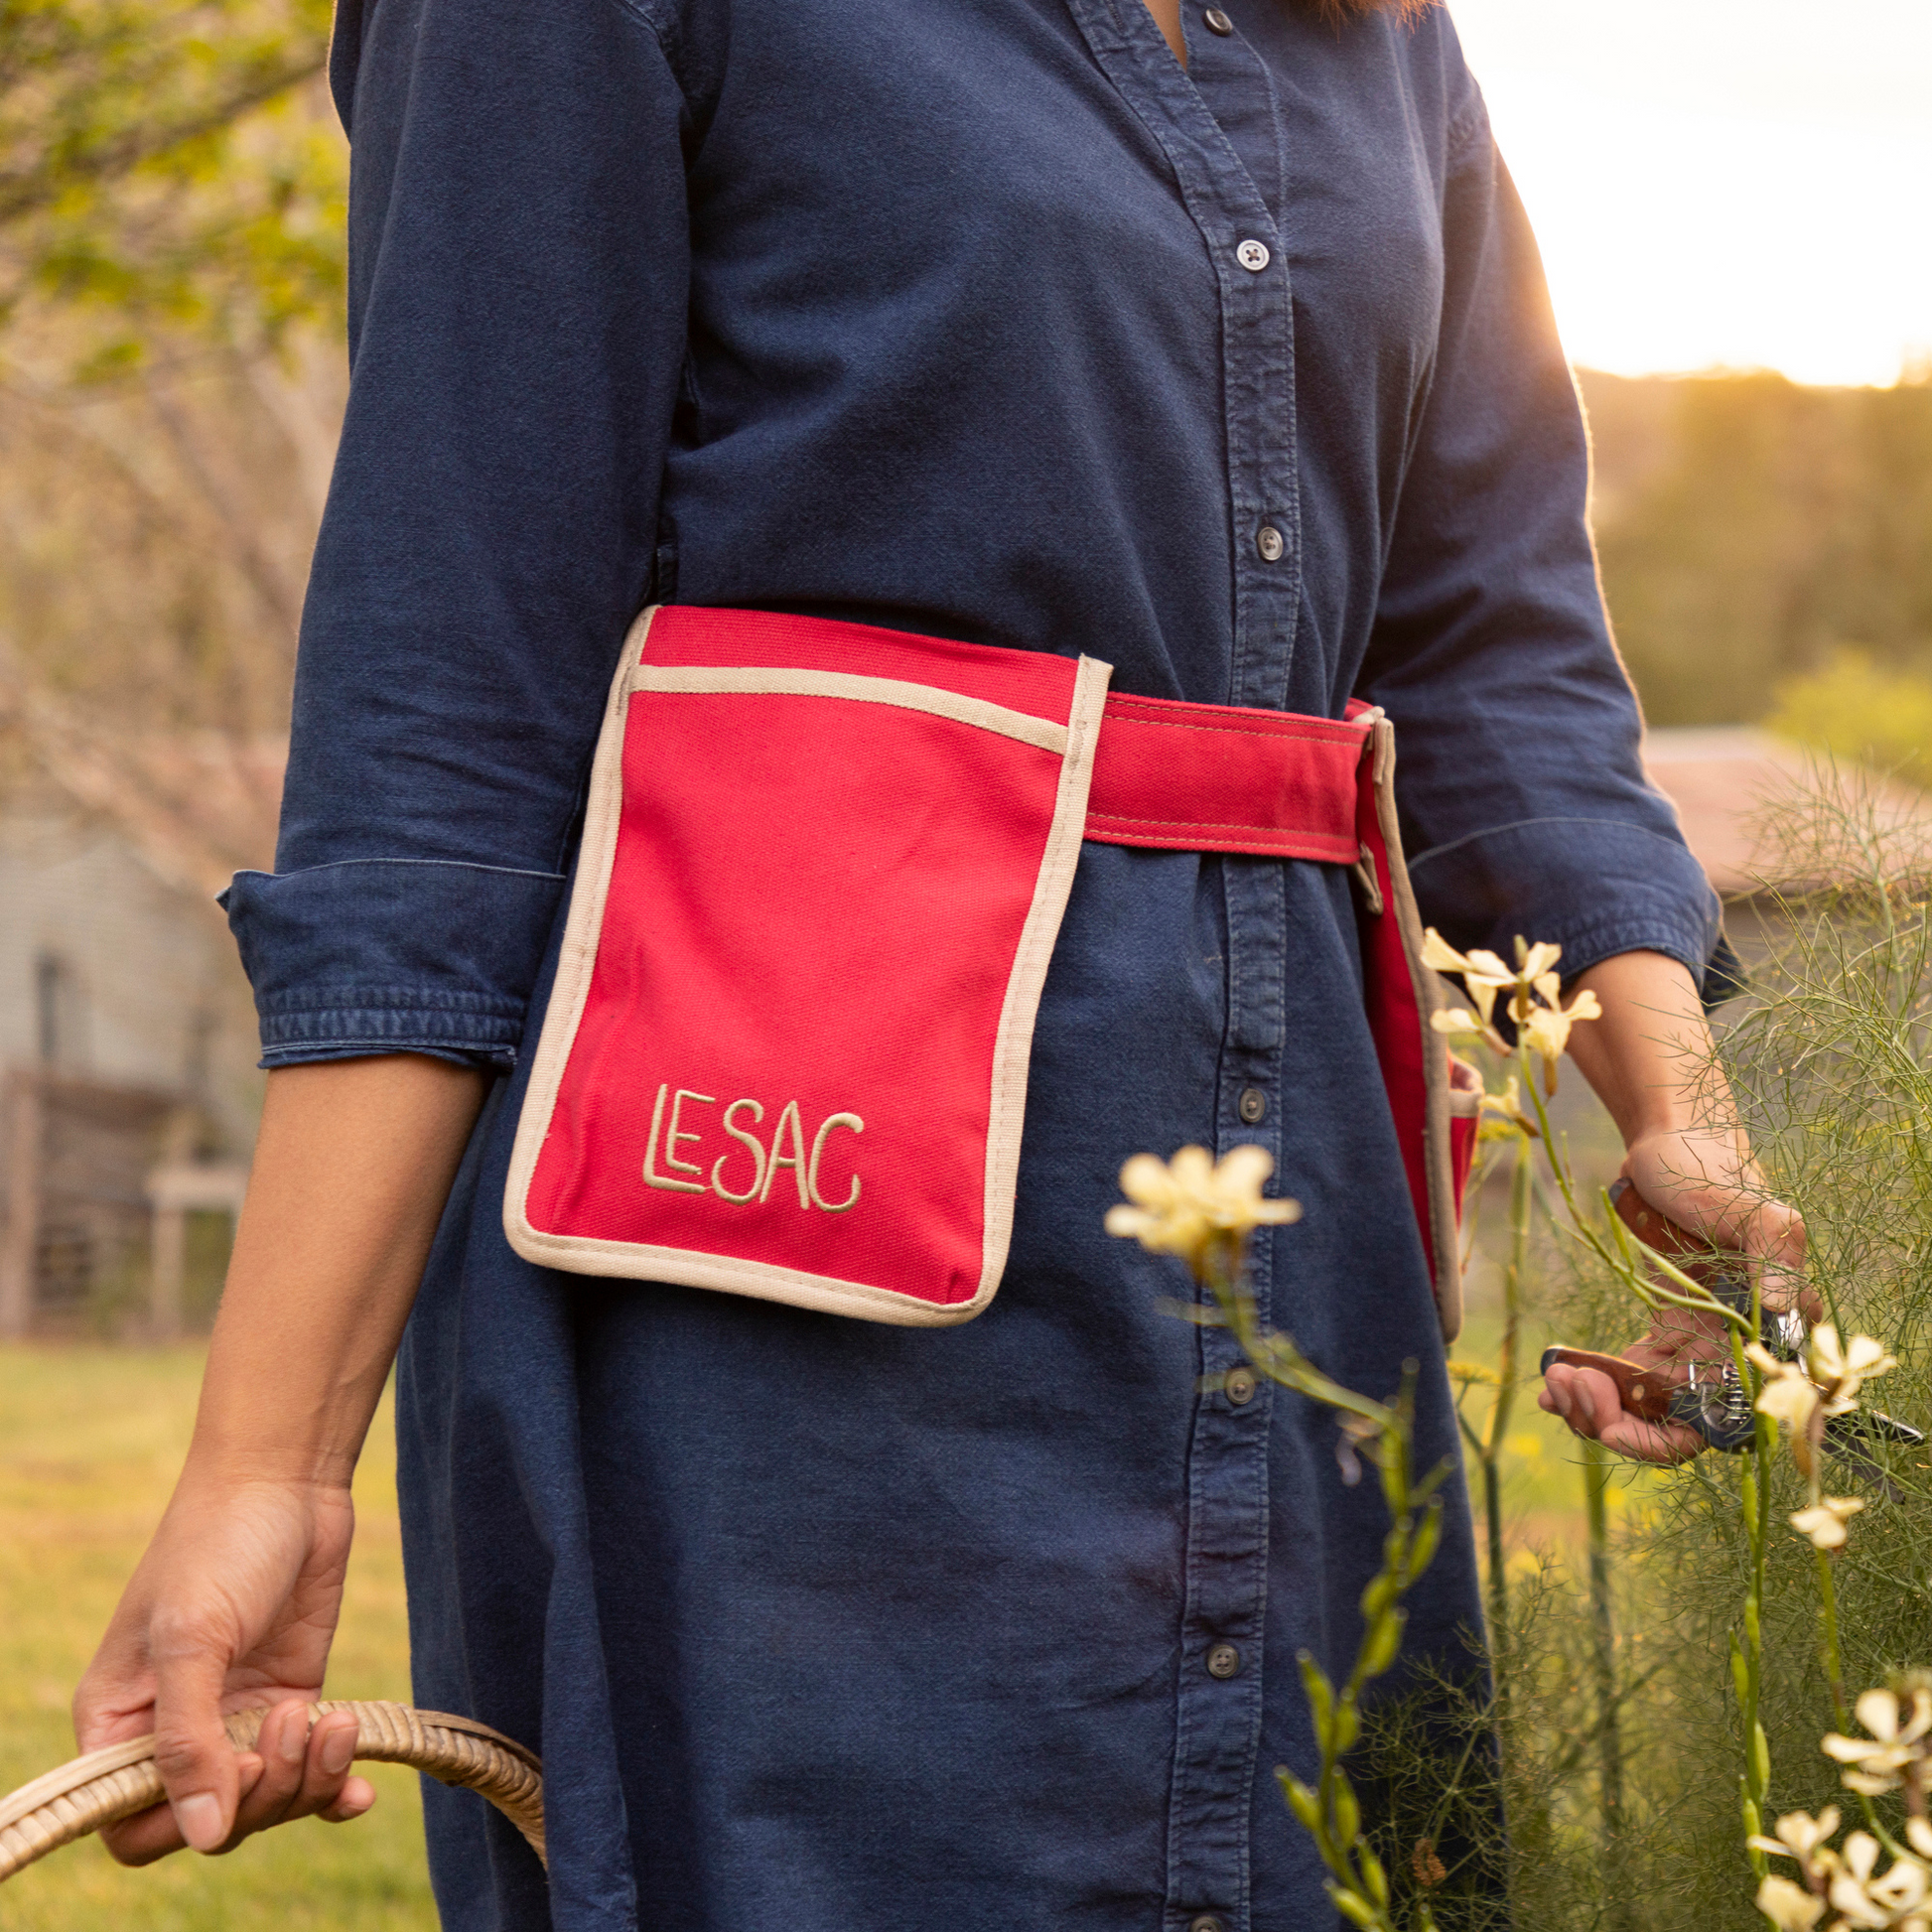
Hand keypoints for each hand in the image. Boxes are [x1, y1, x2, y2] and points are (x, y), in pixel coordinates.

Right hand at [74, 1468, 373, 1860]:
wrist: (285, 1479)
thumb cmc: (219, 1545)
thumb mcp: (193, 1637)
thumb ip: (189, 1740)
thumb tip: (206, 1834)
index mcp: (120, 1722)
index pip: (130, 1824)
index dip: (185, 1819)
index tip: (239, 1763)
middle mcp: (175, 1730)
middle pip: (213, 1819)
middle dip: (264, 1791)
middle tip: (293, 1721)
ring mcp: (238, 1717)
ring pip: (268, 1801)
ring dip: (307, 1780)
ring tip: (333, 1720)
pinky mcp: (292, 1697)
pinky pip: (310, 1772)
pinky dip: (334, 1786)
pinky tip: (361, 1791)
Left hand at [1538, 1126, 1814, 1464]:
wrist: (1673, 1142)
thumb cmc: (1714, 1171)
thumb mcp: (1751, 1208)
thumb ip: (1774, 1254)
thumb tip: (1782, 1307)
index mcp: (1768, 1337)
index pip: (1726, 1420)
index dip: (1667, 1437)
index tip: (1611, 1424)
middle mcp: (1738, 1351)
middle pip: (1679, 1424)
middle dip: (1619, 1423)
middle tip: (1569, 1394)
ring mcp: (1701, 1342)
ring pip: (1651, 1407)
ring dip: (1598, 1406)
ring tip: (1554, 1383)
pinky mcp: (1668, 1329)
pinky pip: (1633, 1377)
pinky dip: (1595, 1383)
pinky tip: (1556, 1376)